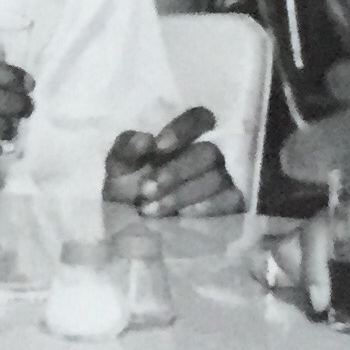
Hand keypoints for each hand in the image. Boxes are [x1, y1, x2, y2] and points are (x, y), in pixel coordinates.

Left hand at [104, 108, 244, 215]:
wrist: (131, 230)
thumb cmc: (127, 191)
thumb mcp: (119, 168)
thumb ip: (127, 149)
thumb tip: (145, 139)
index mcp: (182, 140)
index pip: (199, 118)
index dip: (183, 130)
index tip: (157, 148)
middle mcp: (207, 157)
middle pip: (208, 152)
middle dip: (176, 171)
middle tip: (146, 190)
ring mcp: (222, 181)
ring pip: (215, 178)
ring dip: (181, 194)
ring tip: (151, 210)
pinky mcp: (231, 206)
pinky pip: (229, 200)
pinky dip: (205, 207)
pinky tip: (182, 216)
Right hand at [268, 200, 349, 318]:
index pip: (324, 227)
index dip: (313, 263)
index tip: (320, 301)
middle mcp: (341, 219)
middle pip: (301, 238)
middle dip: (296, 274)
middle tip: (312, 309)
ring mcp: (334, 235)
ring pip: (292, 246)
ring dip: (283, 271)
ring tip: (284, 299)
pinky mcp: (333, 251)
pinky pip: (297, 257)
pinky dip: (281, 271)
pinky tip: (270, 287)